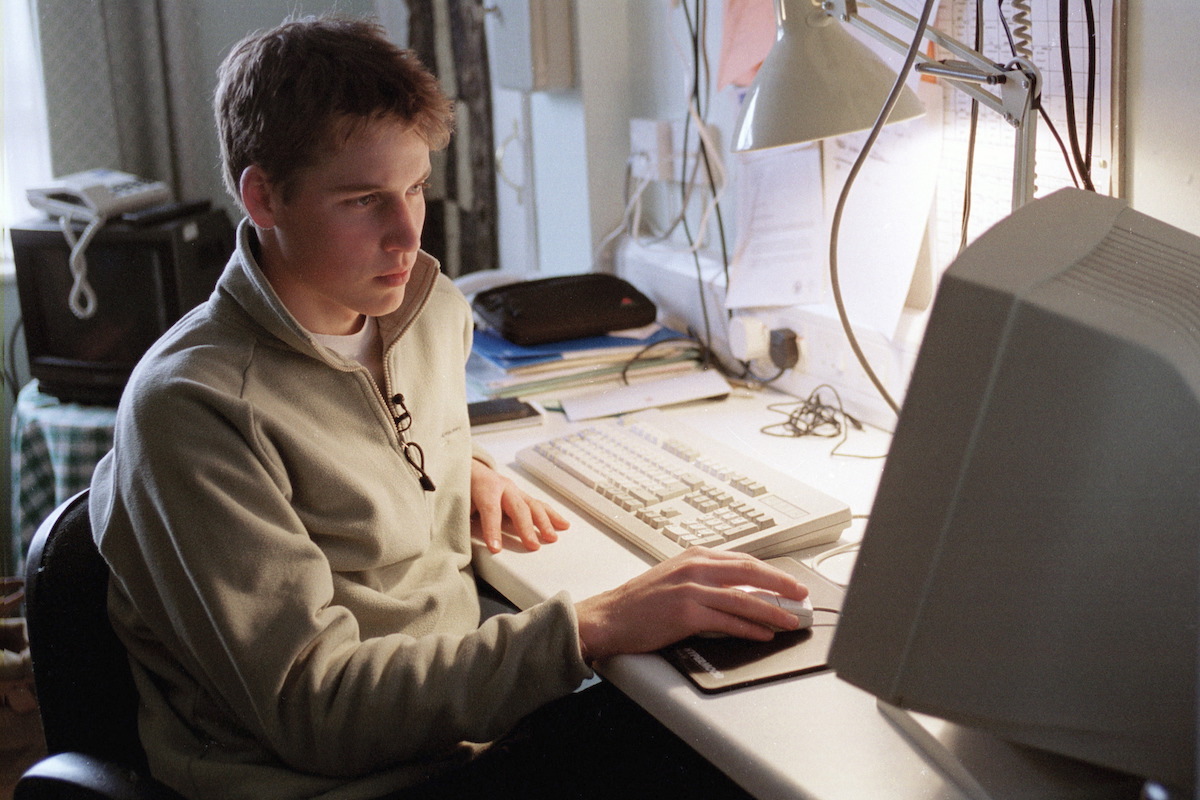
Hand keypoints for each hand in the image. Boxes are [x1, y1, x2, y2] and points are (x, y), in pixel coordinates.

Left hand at [470, 459, 569, 552]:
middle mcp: (503, 486)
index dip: (492, 530)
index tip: (496, 549)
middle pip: (518, 508)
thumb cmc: (461, 487)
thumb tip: (463, 538)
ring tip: (552, 537)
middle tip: (532, 546)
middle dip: (525, 528)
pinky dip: (552, 515)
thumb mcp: (456, 501)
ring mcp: (515, 490)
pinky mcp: (522, 496)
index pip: (490, 510)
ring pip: (533, 505)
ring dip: (544, 523)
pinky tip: (563, 524)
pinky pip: (539, 505)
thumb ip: (463, 516)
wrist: (468, 467)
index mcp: (485, 486)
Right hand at [575, 548, 808, 662]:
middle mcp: (695, 568)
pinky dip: (750, 628)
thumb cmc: (640, 602)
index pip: (743, 560)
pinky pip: (728, 621)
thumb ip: (705, 578)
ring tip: (791, 620)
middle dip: (781, 585)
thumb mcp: (675, 577)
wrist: (609, 617)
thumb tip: (739, 590)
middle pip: (750, 573)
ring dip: (773, 611)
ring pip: (744, 598)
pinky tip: (764, 633)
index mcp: (694, 556)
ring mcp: (691, 590)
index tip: (789, 582)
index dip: (772, 572)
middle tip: (801, 595)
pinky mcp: (686, 614)